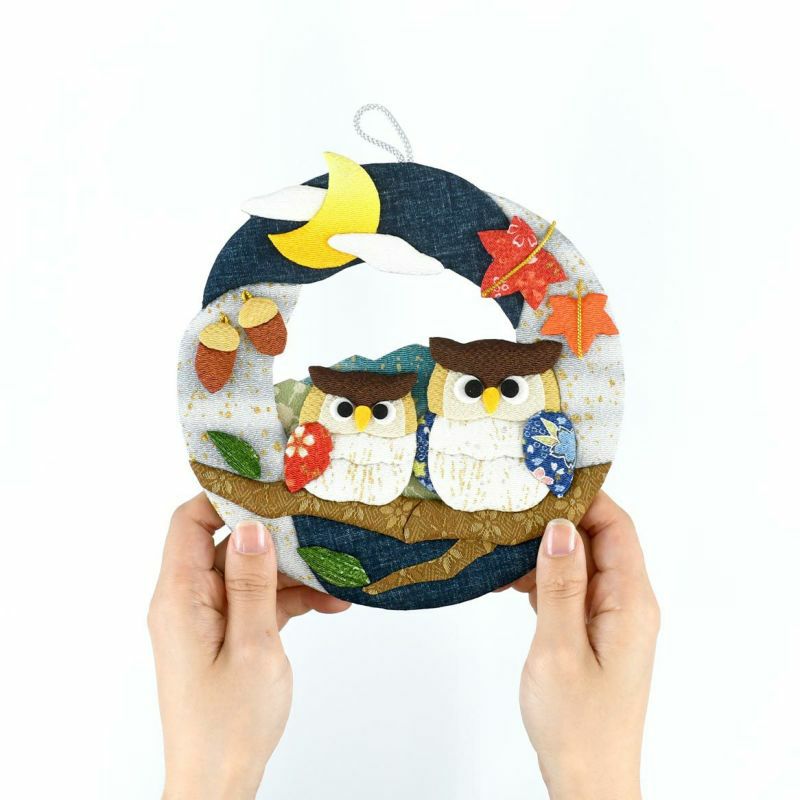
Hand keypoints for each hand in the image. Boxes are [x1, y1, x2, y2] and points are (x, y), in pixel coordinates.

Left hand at [148, 494, 349, 799]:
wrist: (219, 783)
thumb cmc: (228, 724)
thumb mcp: (252, 646)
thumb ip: (252, 582)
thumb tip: (250, 526)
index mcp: (180, 598)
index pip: (189, 521)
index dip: (225, 497)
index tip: (269, 485)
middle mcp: (188, 602)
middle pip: (226, 545)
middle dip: (275, 537)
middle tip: (318, 528)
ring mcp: (208, 619)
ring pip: (248, 573)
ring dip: (291, 575)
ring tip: (337, 578)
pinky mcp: (226, 636)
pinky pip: (256, 602)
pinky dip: (289, 601)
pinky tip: (329, 603)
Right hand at [517, 492, 658, 799]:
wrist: (587, 778)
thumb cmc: (577, 722)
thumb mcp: (559, 648)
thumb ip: (560, 585)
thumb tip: (560, 528)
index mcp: (630, 603)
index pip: (616, 527)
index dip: (585, 498)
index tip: (545, 479)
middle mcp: (627, 605)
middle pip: (598, 541)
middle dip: (558, 520)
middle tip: (513, 506)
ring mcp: (611, 620)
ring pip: (581, 564)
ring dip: (546, 551)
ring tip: (503, 542)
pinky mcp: (594, 634)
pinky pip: (572, 590)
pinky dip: (543, 580)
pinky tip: (511, 581)